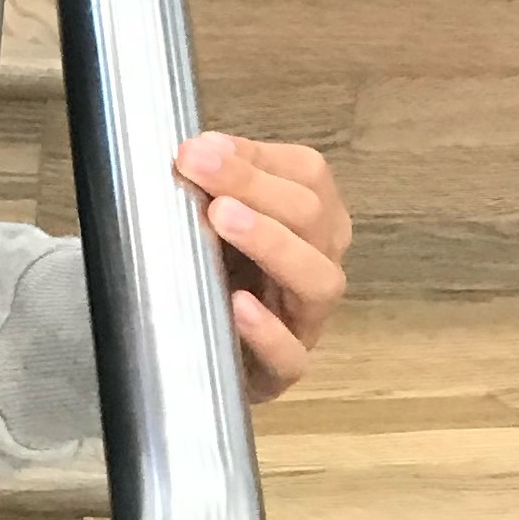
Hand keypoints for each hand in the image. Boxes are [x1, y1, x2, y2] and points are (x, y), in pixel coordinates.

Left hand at [176, 131, 349, 405]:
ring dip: (272, 242)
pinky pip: (291, 355)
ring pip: (318, 280)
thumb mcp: (216, 224)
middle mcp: (321, 262)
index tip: (197, 148)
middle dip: (253, 185)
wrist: (204, 358)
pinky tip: (238, 306)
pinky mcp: (284, 371)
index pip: (308, 174)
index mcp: (312, 219)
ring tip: (222, 218)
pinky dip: (268, 331)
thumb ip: (214, 187)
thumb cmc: (217, 276)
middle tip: (196, 166)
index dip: (255, 157)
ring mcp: (307, 320)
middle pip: (311, 216)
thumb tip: (197, 149)